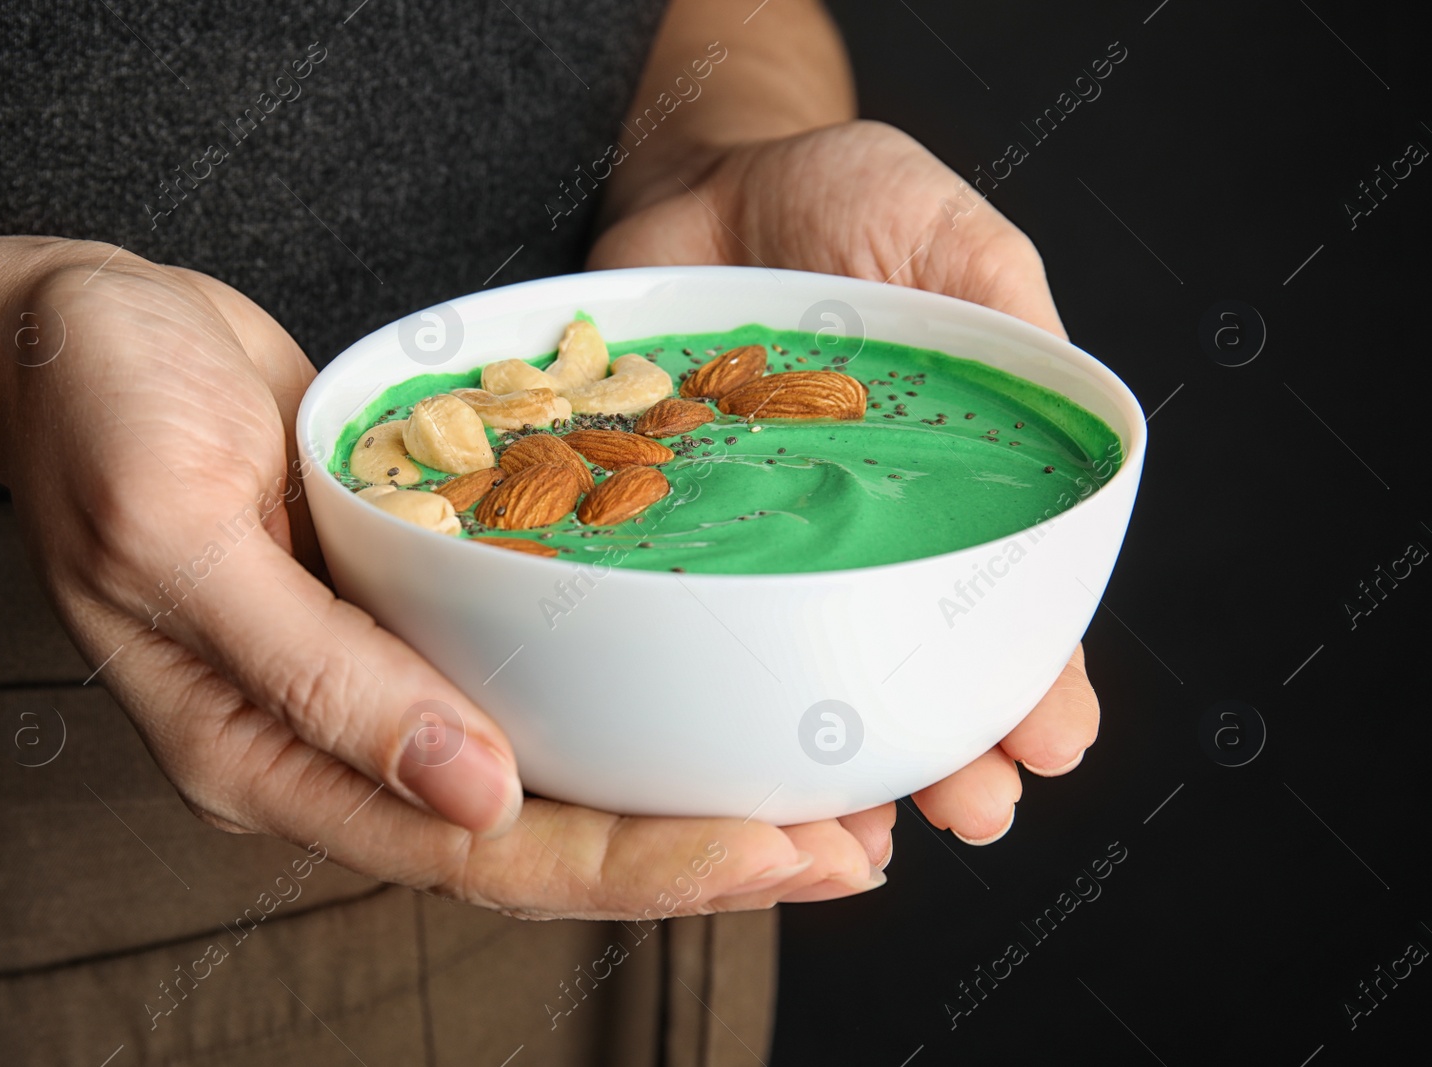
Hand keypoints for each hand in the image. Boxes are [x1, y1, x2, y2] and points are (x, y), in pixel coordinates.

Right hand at [0, 239, 881, 918]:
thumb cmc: (100, 417)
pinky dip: (631, 706)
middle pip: (540, 840)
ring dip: (681, 796)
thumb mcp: (180, 533)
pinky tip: (713, 698)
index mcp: (268, 758)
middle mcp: (340, 744)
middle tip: (845, 848)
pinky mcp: (405, 617)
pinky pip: (535, 686)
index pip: (478, 853)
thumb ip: (315, 674)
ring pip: (552, 778)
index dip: (633, 867)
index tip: (769, 852)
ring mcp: (376, 686)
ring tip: (819, 802)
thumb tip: (472, 793)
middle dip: (694, 856)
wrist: (69, 338)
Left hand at [590, 121, 1100, 866]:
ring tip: (864, 831)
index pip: (1003, 602)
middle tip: (974, 811)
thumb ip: (1009, 318)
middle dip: (947, 748)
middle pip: (907, 664)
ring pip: (798, 673)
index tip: (1052, 741)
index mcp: (949, 485)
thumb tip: (1069, 404)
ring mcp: (759, 540)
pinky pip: (684, 624)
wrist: (703, 181)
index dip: (1033, 677)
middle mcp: (854, 533)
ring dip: (836, 762)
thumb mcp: (952, 241)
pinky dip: (704, 696)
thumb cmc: (844, 202)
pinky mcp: (666, 527)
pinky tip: (723, 765)